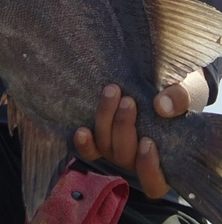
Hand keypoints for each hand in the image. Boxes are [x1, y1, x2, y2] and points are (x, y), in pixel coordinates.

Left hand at [74, 81, 193, 198]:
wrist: (160, 83)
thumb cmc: (178, 96)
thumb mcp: (187, 92)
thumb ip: (179, 98)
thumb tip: (162, 106)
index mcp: (165, 162)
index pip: (154, 184)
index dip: (148, 168)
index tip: (148, 142)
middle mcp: (137, 161)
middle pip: (124, 157)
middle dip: (123, 127)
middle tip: (129, 101)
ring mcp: (117, 150)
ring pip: (105, 146)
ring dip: (105, 119)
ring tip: (112, 92)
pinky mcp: (102, 138)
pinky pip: (89, 149)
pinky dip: (84, 143)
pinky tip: (81, 130)